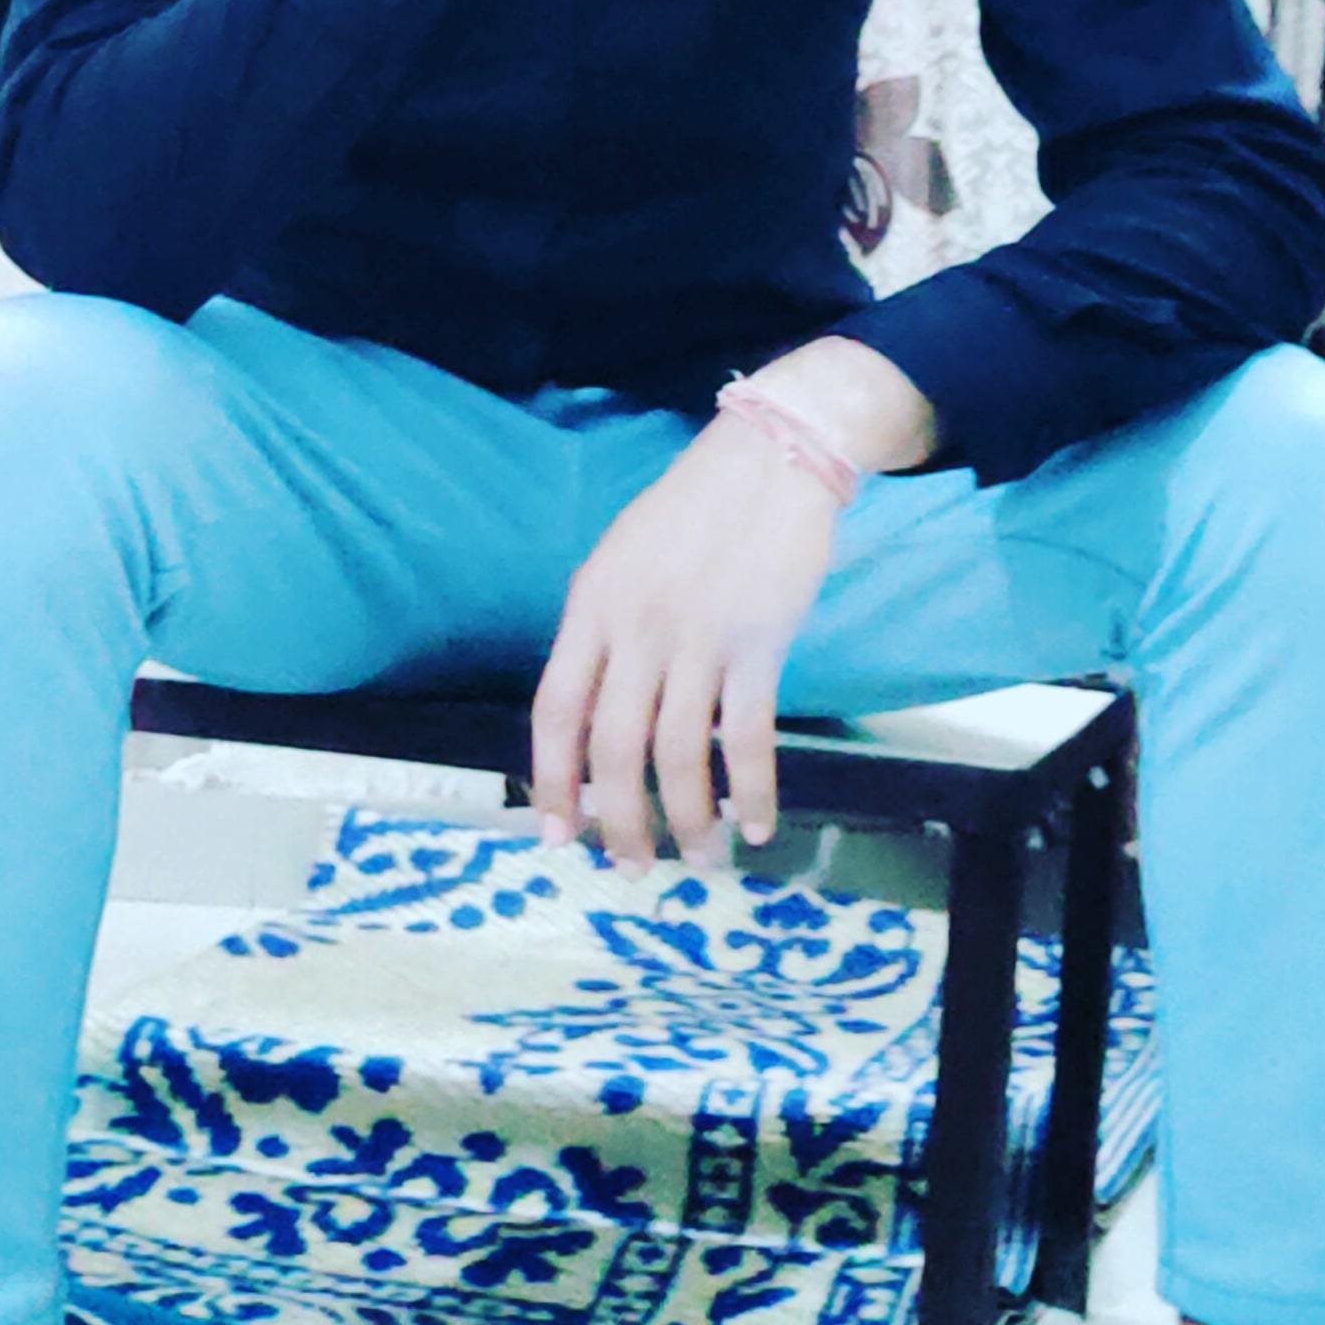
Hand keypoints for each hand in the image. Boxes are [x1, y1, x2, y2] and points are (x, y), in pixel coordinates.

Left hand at [530, 412, 840, 871]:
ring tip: (703, 859)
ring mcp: (697, 636)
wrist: (772, 457)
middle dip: (620, 820)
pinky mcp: (758, 642)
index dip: (552, 780)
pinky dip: (752, 789)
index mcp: (591, 604)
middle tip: (633, 867)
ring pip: (679, 754)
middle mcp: (634, 627)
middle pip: (612, 747)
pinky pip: (747, 736)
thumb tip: (599, 712)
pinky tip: (756, 822)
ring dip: (688, 820)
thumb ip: (606, 629)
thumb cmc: (695, 508)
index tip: (559, 833)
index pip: (555, 710)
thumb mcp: (623, 557)